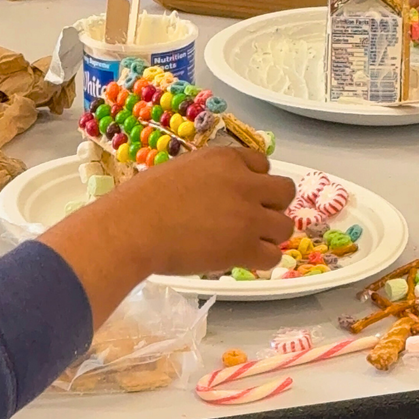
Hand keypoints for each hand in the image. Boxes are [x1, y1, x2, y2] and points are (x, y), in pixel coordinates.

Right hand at [40, 147, 294, 327]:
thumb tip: (219, 193)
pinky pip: (273, 256)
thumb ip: (211, 177)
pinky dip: (261, 260)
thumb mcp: (182, 169)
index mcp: (226, 159)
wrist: (132, 228)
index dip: (255, 182)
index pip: (263, 164)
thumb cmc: (143, 199)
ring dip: (269, 235)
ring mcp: (248, 216)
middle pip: (285, 192)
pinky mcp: (244, 247)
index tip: (241, 196)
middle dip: (272, 206)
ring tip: (246, 243)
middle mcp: (244, 183)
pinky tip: (242, 259)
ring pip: (285, 226)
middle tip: (251, 219)